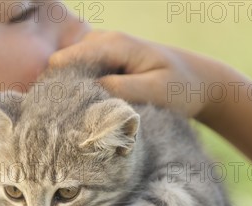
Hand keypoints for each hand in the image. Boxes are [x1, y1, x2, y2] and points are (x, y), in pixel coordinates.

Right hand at [49, 30, 231, 119]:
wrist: (200, 81)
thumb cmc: (181, 88)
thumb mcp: (155, 91)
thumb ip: (122, 89)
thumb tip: (90, 91)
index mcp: (115, 44)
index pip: (67, 60)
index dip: (56, 84)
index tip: (51, 110)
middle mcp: (105, 40)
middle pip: (64, 62)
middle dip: (60, 87)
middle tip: (61, 119)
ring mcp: (104, 48)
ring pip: (71, 68)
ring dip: (70, 90)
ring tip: (70, 117)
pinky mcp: (106, 61)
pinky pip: (82, 73)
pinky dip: (80, 89)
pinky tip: (84, 110)